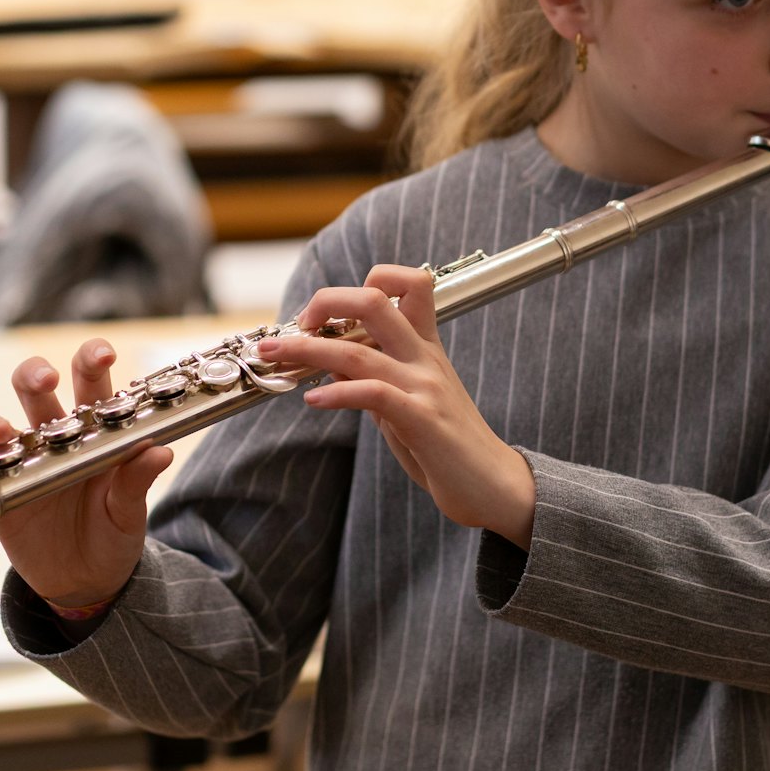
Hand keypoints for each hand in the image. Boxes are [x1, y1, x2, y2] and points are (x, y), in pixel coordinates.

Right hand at [0, 340, 172, 606]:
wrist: (84, 582)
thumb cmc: (114, 536)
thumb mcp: (130, 512)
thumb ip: (137, 481)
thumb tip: (161, 452)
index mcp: (98, 432)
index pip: (95, 385)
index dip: (93, 360)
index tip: (104, 352)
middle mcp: (58, 437)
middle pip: (41, 390)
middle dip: (38, 373)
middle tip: (48, 378)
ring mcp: (26, 461)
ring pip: (7, 421)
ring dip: (2, 420)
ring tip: (8, 429)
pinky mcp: (1, 489)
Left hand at [261, 265, 536, 547]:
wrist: (494, 486)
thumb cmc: (448, 448)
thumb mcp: (406, 404)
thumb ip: (374, 380)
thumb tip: (331, 362)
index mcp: (426, 348)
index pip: (407, 285)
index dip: (365, 284)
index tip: (326, 312)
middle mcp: (425, 358)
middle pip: (374, 300)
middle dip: (325, 302)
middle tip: (295, 324)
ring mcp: (425, 387)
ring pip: (358, 350)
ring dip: (307, 349)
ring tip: (275, 356)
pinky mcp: (423, 420)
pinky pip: (374, 394)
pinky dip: (337, 393)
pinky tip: (314, 399)